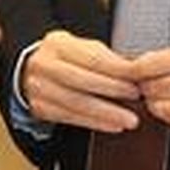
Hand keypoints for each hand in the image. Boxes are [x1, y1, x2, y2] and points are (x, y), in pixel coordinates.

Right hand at [19, 29, 140, 131]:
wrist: (32, 72)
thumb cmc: (66, 60)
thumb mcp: (83, 49)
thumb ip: (107, 59)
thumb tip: (136, 71)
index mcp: (57, 44)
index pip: (91, 58)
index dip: (117, 70)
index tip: (137, 78)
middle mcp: (43, 64)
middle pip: (82, 80)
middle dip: (113, 90)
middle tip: (136, 97)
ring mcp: (38, 88)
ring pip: (77, 102)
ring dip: (107, 112)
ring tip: (129, 119)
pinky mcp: (40, 108)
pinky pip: (71, 118)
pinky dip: (95, 123)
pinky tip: (113, 125)